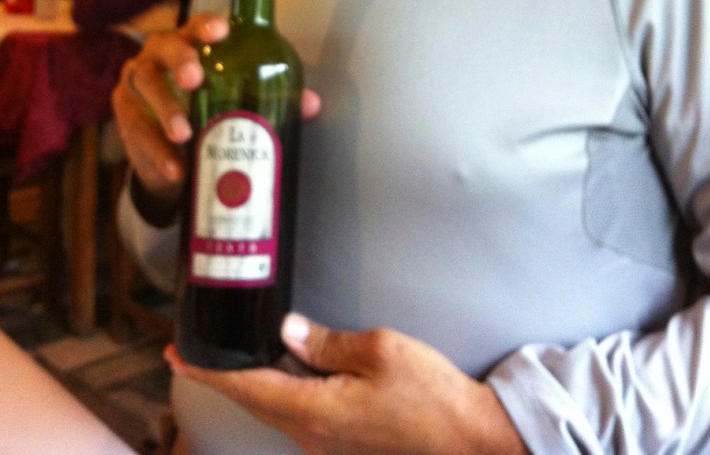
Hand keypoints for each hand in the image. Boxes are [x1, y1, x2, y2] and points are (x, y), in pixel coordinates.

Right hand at [112, 13, 320, 208]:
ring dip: (165, 109)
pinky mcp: (124, 115)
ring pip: (145, 84)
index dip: (206, 25)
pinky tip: (176, 168)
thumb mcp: (238, 103)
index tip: (221, 32)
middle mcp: (159, 55)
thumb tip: (312, 103)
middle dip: (180, 60)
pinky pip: (135, 129)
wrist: (171, 154)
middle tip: (196, 81)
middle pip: (164, 46)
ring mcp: (137, 82)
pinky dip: (157, 151)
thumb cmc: (208, 111)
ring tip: (185, 134)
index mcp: (190, 44)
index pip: (196, 26)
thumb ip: (273, 98)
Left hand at [165, 315, 527, 454]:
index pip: (247, 386)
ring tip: (234, 357)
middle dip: (222, 375)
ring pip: (275, 409)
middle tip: (193, 353)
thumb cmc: (429, 395)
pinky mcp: (343, 444)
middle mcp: (313, 435)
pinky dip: (279, 393)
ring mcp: (327, 444)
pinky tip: (283, 375)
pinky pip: (298, 416)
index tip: (177, 356)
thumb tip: (289, 330)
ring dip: (250, 385)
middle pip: (255, 400)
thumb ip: (327, 342)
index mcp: (315, 411)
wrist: (468, 439)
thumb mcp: (380, 350)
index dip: (209, 370)